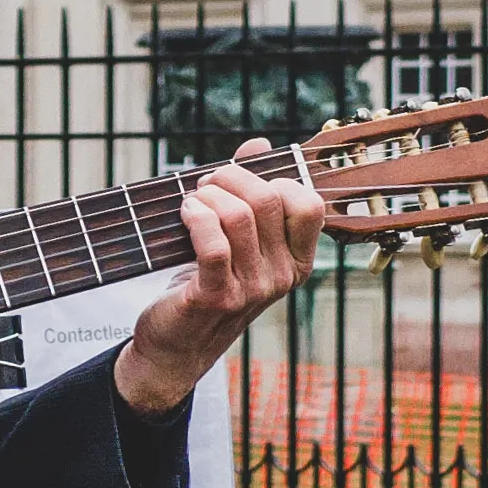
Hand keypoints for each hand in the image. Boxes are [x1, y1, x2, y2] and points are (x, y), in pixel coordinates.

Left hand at [117, 144, 324, 413]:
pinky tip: (185, 213)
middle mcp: (283, 276)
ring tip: (192, 201)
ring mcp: (253, 290)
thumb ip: (252, 191)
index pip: (309, 204)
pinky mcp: (218, 298)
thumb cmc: (208, 282)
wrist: (178, 343)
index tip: (242, 184)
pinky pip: (214, 244)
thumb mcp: (238, 240)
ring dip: (208, 196)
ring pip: (239, 216)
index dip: (274, 180)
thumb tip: (260, 145)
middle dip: (231, 178)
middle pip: (269, 200)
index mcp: (298, 261)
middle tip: (207, 185)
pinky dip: (196, 217)